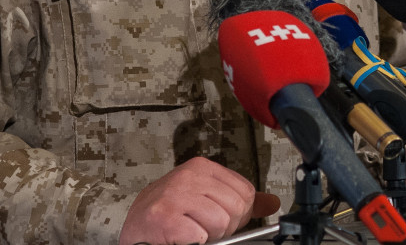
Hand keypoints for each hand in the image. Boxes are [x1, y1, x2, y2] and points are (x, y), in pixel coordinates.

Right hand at [118, 157, 281, 244]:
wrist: (135, 228)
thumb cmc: (170, 213)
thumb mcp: (204, 197)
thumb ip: (237, 199)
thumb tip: (271, 203)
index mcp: (201, 168)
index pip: (245, 191)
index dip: (238, 213)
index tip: (221, 217)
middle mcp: (189, 177)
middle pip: (236, 208)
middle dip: (225, 226)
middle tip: (203, 227)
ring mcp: (176, 196)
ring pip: (221, 223)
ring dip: (208, 235)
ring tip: (191, 230)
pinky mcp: (166, 218)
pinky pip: (200, 236)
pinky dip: (194, 242)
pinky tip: (181, 236)